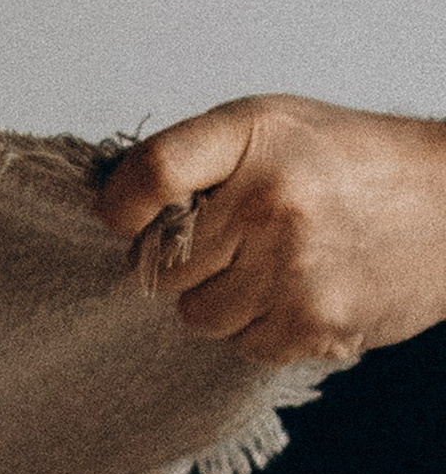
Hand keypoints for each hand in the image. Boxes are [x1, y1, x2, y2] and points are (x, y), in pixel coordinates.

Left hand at [98, 97, 445, 366]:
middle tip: (240, 239)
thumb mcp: (279, 128)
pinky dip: (263, 327)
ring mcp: (290, 266)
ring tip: (279, 264)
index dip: (124, 207)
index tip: (124, 219)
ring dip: (226, 299)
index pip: (155, 175)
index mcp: (257, 135)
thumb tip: (117, 207)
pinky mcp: (308, 322)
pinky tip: (303, 290)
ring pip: (197, 315)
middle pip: (163, 263)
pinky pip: (241, 344)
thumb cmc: (357, 166)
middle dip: (189, 259)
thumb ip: (200, 160)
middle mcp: (271, 198)